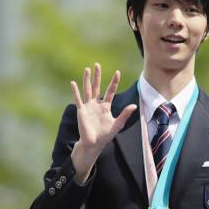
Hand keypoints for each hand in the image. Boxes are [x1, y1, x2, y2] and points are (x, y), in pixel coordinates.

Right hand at [70, 64, 136, 181]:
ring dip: (87, 80)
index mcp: (106, 107)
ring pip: (87, 90)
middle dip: (97, 76)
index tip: (117, 72)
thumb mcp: (117, 124)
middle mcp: (96, 104)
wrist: (94, 143)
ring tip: (87, 69)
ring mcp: (88, 107)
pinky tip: (73, 83)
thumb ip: (124, 114)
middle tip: (97, 64)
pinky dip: (76, 91)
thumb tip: (134, 105)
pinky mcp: (81, 111)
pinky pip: (78, 99)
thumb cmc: (105, 135)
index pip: (110, 91)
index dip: (114, 82)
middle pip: (97, 87)